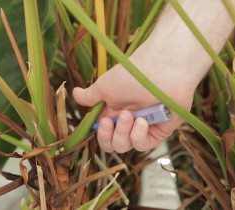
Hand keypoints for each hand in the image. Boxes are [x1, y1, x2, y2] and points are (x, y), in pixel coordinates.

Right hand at [73, 47, 195, 152]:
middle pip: (114, 145)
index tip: (104, 122)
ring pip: (127, 146)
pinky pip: (144, 145)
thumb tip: (74, 94)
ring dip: (124, 134)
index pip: (104, 133)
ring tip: (130, 115)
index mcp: (114, 111)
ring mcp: (144, 126)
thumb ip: (90, 96)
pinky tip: (142, 121)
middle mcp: (128, 121)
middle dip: (110, 136)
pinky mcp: (159, 130)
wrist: (160, 68)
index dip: (102, 134)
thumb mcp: (104, 86)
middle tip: (113, 120)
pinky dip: (139, 136)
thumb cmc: (131, 74)